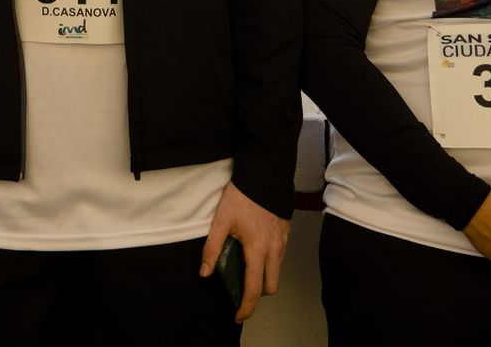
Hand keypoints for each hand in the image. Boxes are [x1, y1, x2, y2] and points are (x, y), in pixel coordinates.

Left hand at [198, 182, 289, 322]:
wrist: (264, 174)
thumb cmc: (242, 196)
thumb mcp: (220, 221)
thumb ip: (212, 248)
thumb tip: (205, 272)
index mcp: (258, 249)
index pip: (254, 289)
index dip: (246, 307)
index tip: (238, 316)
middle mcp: (274, 249)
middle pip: (270, 286)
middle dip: (257, 293)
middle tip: (240, 289)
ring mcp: (283, 242)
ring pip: (276, 272)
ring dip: (263, 277)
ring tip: (244, 267)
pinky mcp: (286, 234)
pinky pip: (280, 258)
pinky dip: (269, 262)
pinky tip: (254, 251)